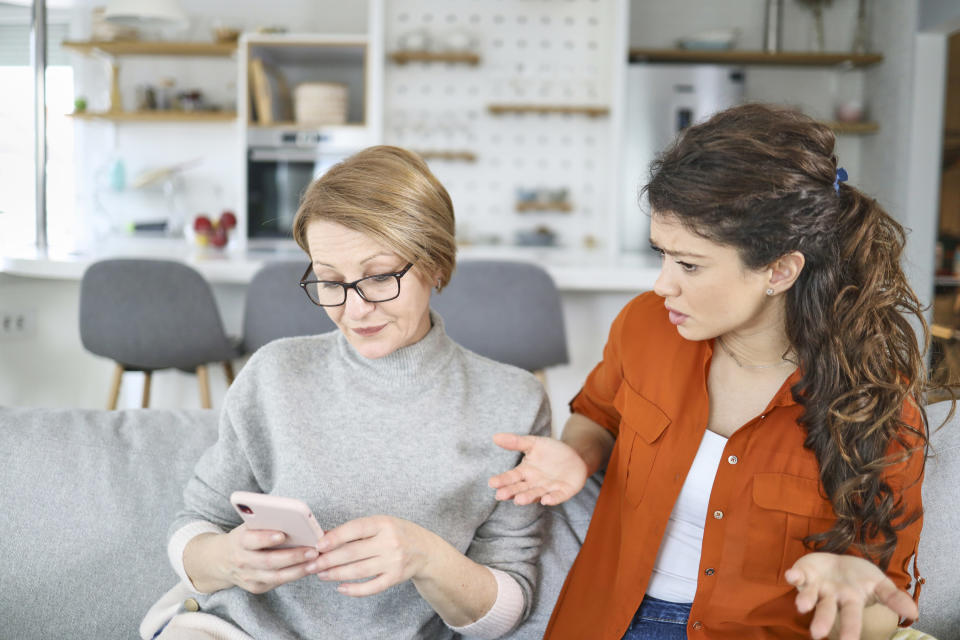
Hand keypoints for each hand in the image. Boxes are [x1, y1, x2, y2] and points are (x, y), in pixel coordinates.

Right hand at [192, 526, 320, 593]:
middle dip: (292, 556)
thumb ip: (264, 523)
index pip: (251, 540)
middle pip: (268, 561)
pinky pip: (277, 583)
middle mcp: (242, 561)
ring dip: (298, 569)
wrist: (220, 560)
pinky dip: (294, 576)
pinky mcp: (256, 588)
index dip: (266, 538)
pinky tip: (308, 568)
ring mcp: (248, 577)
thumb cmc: (243, 538)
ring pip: (275, 576)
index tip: (282, 534)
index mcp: (239, 541)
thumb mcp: (247, 527)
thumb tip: (295, 518)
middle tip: (312, 550)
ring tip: (315, 561)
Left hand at [312, 515, 433, 596]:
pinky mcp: (395, 577)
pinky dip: (354, 589)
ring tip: (320, 574)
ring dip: (336, 574)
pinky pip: (372, 587)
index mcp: (383, 523)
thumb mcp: (380, 524)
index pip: (356, 529)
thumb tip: (324, 536)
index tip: (318, 544)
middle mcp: (389, 542)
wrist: (426, 550)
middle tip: (311, 564)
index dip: (335, 537)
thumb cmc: (397, 533)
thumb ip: (355, 530)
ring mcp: (393, 561)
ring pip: (359, 571)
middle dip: (328, 559)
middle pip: (353, 553)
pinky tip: (340, 588)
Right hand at [488, 433, 587, 505]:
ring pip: (536, 494)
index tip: (492, 482)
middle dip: (511, 492)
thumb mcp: (533, 443)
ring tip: (518, 500)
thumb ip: (516, 442)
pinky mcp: (563, 491)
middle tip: (500, 495)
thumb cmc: (551, 451)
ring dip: (527, 497)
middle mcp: (534, 483)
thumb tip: (495, 436)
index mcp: (525, 472)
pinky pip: (557, 496)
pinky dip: (552, 499)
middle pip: (520, 488)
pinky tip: (546, 500)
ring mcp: (548, 489)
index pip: (511, 477)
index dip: (502, 480)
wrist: (575, 456)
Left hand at [785, 552, 917, 639]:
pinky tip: (790, 576)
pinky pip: (797, 575)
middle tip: (816, 634)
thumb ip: (893, 598)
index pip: (851, 618)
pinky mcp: (804, 573)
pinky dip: (793, 575)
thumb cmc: (860, 578)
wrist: (840, 561)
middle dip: (821, 622)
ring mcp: (816, 586)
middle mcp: (831, 597)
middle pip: (827, 611)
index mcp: (850, 602)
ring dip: (804, 600)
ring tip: (801, 607)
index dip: (849, 630)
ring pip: (809, 595)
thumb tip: (914, 614)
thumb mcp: (879, 584)